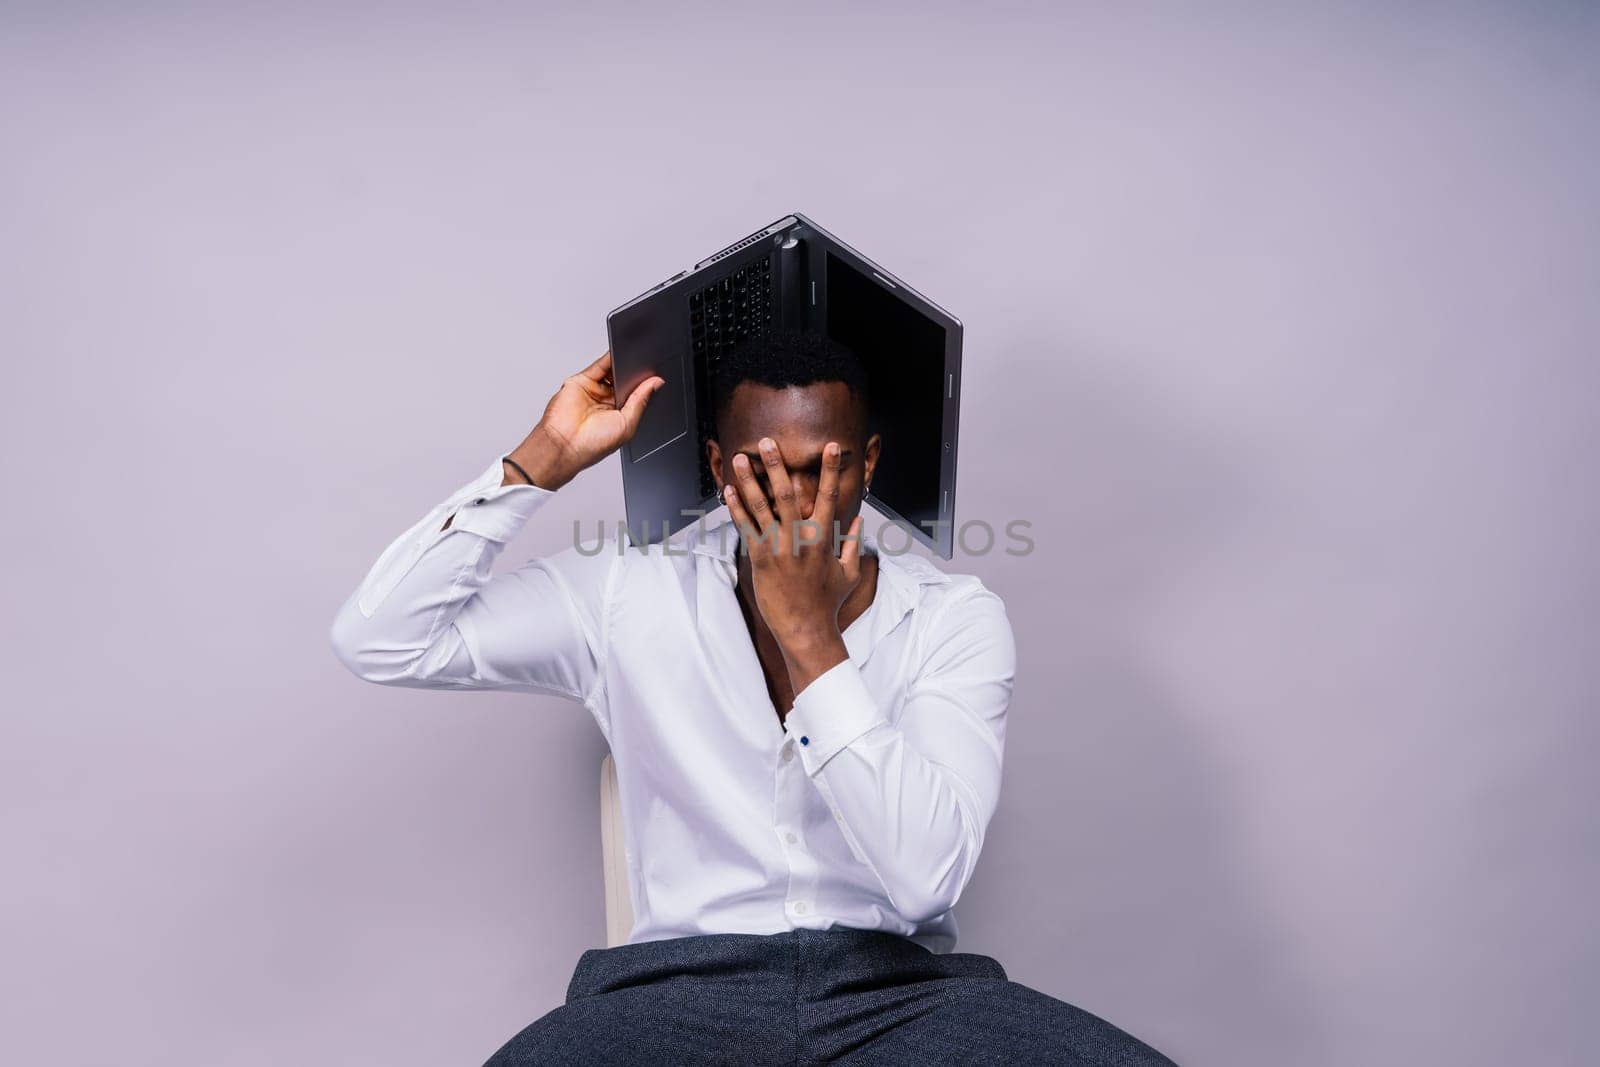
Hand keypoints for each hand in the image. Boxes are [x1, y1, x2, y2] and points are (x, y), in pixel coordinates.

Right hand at [510, 350, 664, 489]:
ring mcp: (594, 391)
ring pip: (612, 371)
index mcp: (620, 416)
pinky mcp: (582, 381)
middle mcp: (606, 403)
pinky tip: (620, 353)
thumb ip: (640, 401)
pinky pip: (599, 365)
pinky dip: (609, 357)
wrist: (564, 443)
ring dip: (623, 363)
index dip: (646, 385)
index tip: (656, 376)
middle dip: (635, 373)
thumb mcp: (627, 424)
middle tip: (647, 366)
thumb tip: (655, 384)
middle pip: (624, 381)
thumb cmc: (592, 445)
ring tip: (635, 358)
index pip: (636, 395)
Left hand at [722, 436, 864, 651]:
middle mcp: (800, 538)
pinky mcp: (761, 559)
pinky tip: (730, 490)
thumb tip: (860, 522)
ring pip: (762, 507)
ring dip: (750, 480)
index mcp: (823, 538)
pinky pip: (746, 527)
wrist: (806, 628)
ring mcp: (779, 548)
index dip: (831, 470)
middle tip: (768, 442)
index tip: (832, 447)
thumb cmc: (828, 602)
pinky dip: (737, 508)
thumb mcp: (849, 573)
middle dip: (778, 465)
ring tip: (740, 458)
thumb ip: (854, 544)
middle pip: (788, 493)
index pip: (829, 496)